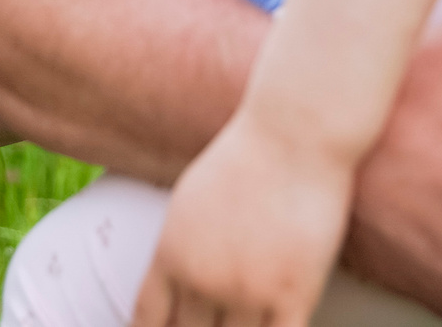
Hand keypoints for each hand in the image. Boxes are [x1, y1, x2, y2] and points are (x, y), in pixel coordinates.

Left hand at [134, 114, 353, 326]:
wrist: (293, 133)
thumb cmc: (248, 154)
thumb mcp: (191, 198)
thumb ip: (181, 244)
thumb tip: (178, 272)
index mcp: (172, 255)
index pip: (148, 321)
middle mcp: (202, 280)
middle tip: (213, 322)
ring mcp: (248, 292)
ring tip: (245, 322)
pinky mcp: (293, 294)